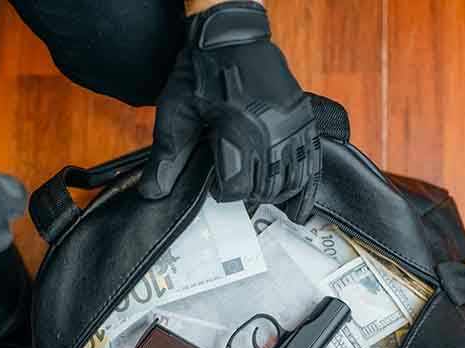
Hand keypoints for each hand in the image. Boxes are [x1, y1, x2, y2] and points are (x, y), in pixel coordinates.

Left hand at [139, 1, 320, 222]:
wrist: (230, 35)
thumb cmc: (201, 72)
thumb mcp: (176, 112)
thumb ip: (167, 156)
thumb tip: (152, 193)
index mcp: (239, 133)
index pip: (238, 189)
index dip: (223, 192)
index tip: (215, 184)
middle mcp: (272, 133)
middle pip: (266, 189)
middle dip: (248, 193)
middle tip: (235, 184)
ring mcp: (292, 126)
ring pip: (291, 179)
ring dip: (275, 190)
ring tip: (259, 187)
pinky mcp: (304, 119)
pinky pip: (312, 160)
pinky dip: (303, 180)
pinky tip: (293, 194)